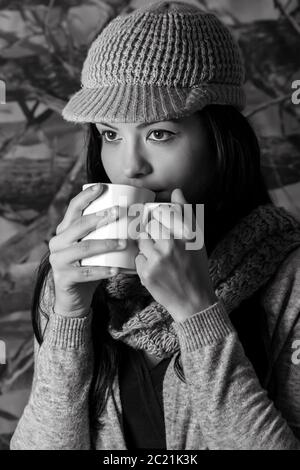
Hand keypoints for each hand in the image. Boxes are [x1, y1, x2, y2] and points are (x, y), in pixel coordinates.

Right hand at [48, 183, 126, 317]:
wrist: (74, 296)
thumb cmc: (89, 265)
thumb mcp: (92, 245)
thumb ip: (103, 232)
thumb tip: (134, 215)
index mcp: (64, 230)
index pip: (73, 208)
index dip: (86, 196)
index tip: (102, 187)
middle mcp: (58, 242)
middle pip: (79, 225)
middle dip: (100, 217)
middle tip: (119, 211)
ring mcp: (59, 260)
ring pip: (84, 249)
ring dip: (106, 244)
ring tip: (124, 242)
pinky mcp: (64, 278)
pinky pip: (86, 273)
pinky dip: (103, 271)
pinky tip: (116, 269)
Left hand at [135, 188, 217, 321]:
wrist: (194, 301)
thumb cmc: (196, 268)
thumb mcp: (197, 240)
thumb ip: (186, 214)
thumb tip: (176, 191)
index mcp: (185, 234)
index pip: (162, 212)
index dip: (156, 214)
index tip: (155, 219)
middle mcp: (171, 244)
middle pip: (148, 225)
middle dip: (150, 231)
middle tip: (159, 242)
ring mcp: (157, 259)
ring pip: (141, 240)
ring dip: (146, 246)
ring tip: (158, 256)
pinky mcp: (146, 273)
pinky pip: (137, 258)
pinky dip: (144, 263)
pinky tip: (156, 270)